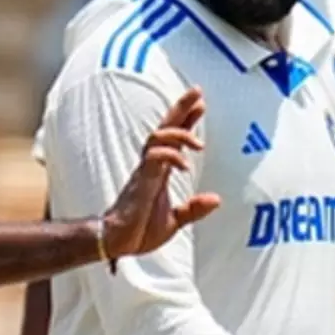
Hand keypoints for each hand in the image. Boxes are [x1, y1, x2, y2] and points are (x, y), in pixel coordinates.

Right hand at [101, 87, 221, 258]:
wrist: (118, 243)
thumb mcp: (175, 220)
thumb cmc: (140, 230)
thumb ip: (194, 209)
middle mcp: (152, 165)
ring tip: (199, 140)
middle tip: (197, 91)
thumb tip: (216, 199)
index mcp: (160, 171)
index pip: (174, 138)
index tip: (200, 104)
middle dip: (181, 108)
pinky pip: (154, 158)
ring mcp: (145, 171)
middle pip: (165, 127)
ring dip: (179, 132)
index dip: (187, 120)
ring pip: (158, 137)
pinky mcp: (140, 181)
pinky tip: (184, 164)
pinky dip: (171, 156)